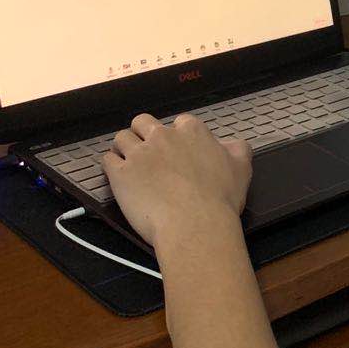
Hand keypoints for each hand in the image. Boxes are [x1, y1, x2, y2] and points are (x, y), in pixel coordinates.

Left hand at [102, 113, 252, 251]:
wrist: (195, 225)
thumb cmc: (219, 200)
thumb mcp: (242, 169)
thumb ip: (237, 150)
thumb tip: (231, 145)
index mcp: (191, 132)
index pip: (179, 122)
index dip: (177, 136)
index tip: (178, 150)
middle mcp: (162, 136)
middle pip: (143, 122)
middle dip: (144, 134)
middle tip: (150, 153)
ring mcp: (139, 154)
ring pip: (122, 138)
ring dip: (125, 148)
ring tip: (130, 164)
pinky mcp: (120, 173)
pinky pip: (107, 160)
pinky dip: (111, 166)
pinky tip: (118, 176)